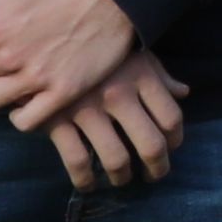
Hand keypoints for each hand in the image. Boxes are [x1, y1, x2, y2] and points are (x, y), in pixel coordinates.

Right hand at [39, 52, 188, 189]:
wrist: (39, 38)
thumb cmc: (93, 46)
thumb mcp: (130, 51)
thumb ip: (158, 73)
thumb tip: (183, 92)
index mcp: (140, 75)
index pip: (171, 119)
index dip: (175, 141)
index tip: (170, 148)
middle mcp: (118, 93)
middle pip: (151, 145)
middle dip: (157, 168)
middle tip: (153, 175)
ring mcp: (86, 108)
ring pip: (116, 159)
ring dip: (122, 177)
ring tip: (121, 179)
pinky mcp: (56, 119)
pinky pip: (77, 161)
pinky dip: (85, 179)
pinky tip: (88, 183)